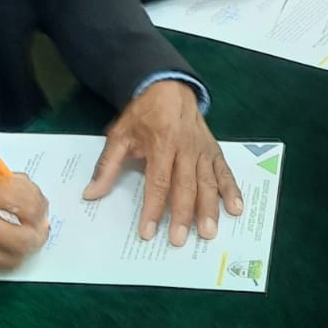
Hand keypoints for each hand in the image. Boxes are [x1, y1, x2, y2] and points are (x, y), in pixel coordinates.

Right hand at [0, 169, 49, 276]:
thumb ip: (0, 184)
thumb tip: (33, 198)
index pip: (22, 203)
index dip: (39, 207)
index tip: (41, 208)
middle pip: (22, 239)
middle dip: (38, 235)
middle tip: (39, 229)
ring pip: (10, 259)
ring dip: (22, 249)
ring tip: (21, 238)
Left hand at [83, 80, 242, 245]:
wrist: (169, 88)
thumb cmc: (143, 114)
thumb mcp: (120, 134)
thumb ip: (108, 165)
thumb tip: (91, 193)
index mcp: (160, 143)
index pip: (158, 182)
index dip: (153, 208)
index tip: (148, 232)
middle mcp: (185, 148)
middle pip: (186, 186)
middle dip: (183, 215)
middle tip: (180, 240)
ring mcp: (202, 150)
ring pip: (208, 183)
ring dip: (210, 209)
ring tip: (209, 232)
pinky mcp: (214, 151)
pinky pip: (225, 172)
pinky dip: (232, 190)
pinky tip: (236, 209)